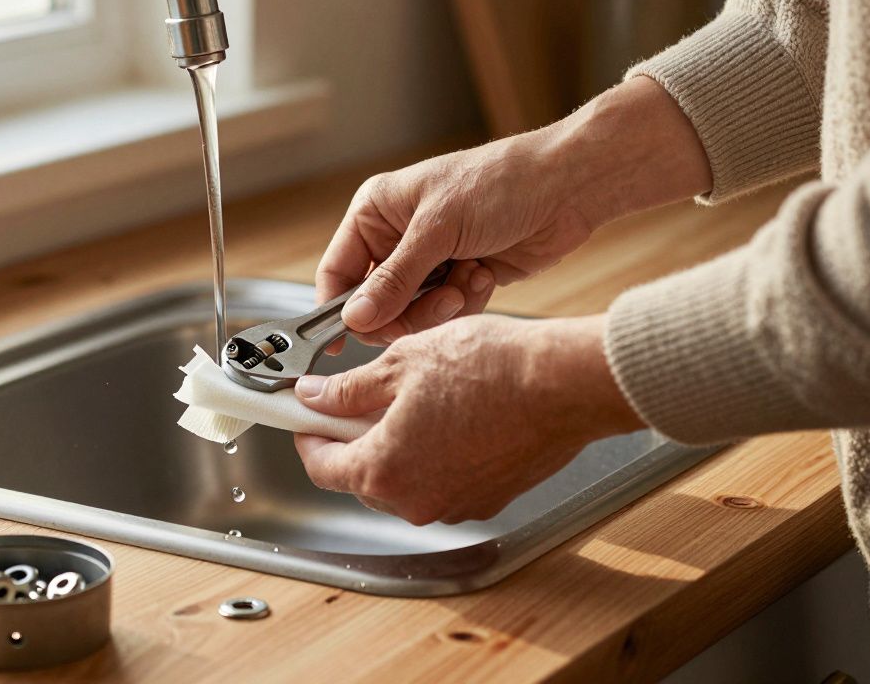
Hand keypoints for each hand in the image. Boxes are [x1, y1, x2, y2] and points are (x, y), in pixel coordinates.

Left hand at [293, 314, 644, 524]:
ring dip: (397, 445)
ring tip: (413, 398)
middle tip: (358, 397)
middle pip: (362, 477)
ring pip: (405, 480)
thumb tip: (315, 397)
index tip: (306, 414)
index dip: (307, 435)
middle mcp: (416, 501)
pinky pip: (444, 481)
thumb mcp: (401, 363)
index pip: (320, 466)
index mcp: (383, 470)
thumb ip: (348, 389)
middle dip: (353, 438)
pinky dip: (435, 454)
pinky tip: (451, 414)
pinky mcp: (488, 499)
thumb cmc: (490, 368)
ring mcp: (455, 505)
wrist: (563, 383)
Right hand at [320, 77, 711, 346]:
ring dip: (442, 305)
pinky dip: (466, 301)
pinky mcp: (460, 278)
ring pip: (412, 315)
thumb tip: (353, 319)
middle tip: (441, 297)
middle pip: (375, 304)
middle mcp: (397, 238)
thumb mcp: (437, 230)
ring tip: (468, 277)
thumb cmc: (498, 184)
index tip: (337, 345)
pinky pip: (446, 314)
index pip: (337, 272)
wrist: (566, 188)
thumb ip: (393, 280)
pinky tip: (484, 274)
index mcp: (376, 213)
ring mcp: (430, 261)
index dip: (337, 308)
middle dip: (407, 310)